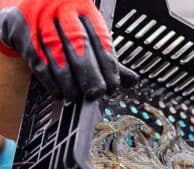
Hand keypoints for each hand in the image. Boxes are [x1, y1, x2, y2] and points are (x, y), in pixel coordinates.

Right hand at [0, 0, 137, 101]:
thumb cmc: (64, 29)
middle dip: (89, 73)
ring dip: (68, 81)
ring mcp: (41, 18)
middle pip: (79, 44)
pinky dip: (50, 80)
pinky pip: (38, 58)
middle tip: (96, 94)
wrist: (26, 14)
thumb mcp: (88, 36)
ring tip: (76, 98)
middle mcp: (63, 10)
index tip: (114, 87)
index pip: (101, 39)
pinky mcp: (24, 29)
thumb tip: (132, 80)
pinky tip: (59, 92)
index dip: (108, 66)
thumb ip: (107, 58)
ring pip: (57, 52)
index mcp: (85, 9)